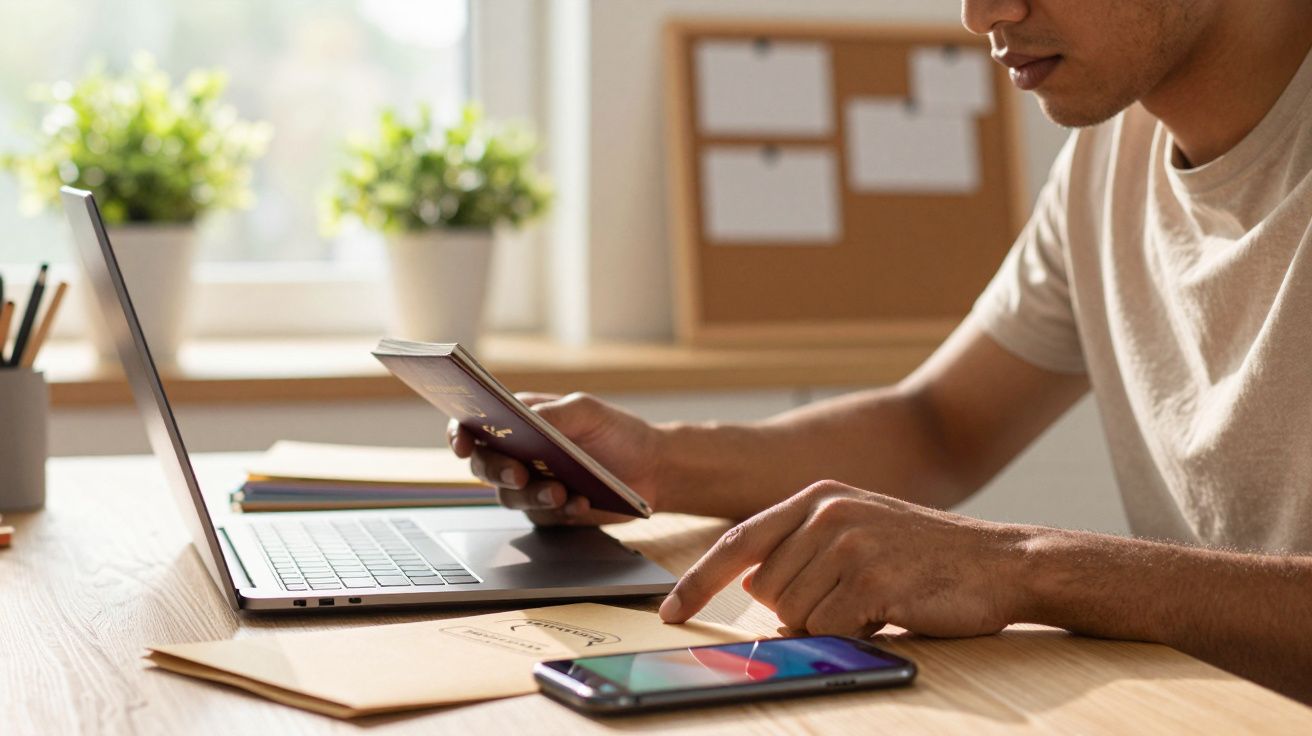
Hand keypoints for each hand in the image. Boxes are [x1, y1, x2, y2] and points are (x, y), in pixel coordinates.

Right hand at [449, 392, 667, 525]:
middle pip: (484, 466)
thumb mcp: (588, 411)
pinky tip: (581, 502)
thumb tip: (524, 415)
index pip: (475, 426)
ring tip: (561, 491)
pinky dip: (562, 510)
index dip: (459, 434)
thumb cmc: (617, 431)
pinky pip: (543, 516)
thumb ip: (553, 412)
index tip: (462, 444)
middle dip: (497, 470)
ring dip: (533, 494)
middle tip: (520, 473)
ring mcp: (532, 485)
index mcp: (520, 421)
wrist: (652, 469)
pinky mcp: (551, 511)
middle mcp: (518, 454)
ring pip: (511, 496)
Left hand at [658, 480, 1027, 637]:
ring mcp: (849, 542)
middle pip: (767, 591)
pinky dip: (852, 634)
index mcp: (817, 497)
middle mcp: (826, 512)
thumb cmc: (925, 557)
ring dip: (830, 623)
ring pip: (795, 614)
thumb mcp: (858, 534)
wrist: (1001, 561)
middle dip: (801, 611)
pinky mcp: (872, 577)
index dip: (699, 582)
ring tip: (876, 600)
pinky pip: (828, 628)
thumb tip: (756, 591)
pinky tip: (888, 611)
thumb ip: (804, 551)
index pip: (739, 543)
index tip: (671, 612)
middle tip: (853, 599)